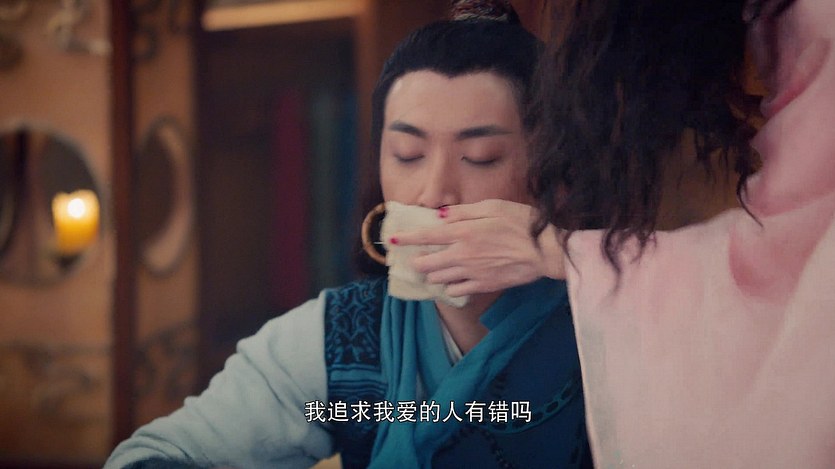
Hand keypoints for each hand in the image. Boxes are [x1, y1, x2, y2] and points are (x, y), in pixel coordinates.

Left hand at [389, 199, 565, 296]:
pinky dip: (449, 286)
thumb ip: (464, 212)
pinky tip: (452, 280)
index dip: (406, 239)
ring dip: (432, 273)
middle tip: (416, 259)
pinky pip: (455, 290)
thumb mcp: (493, 206)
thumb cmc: (522, 223)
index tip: (391, 240)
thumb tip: (441, 216)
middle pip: (426, 263)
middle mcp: (462, 254)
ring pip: (438, 278)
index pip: (425, 236)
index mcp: (463, 232)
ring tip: (433, 269)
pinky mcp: (482, 286)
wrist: (544, 250)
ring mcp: (471, 272)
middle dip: (417, 261)